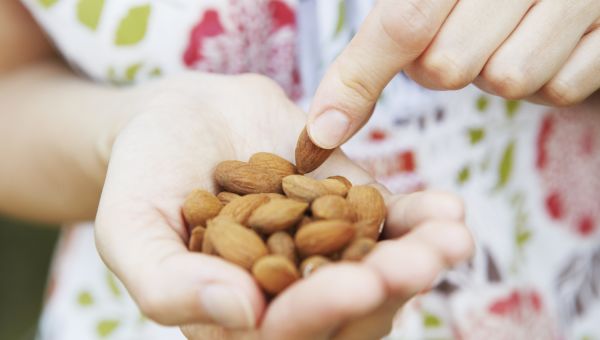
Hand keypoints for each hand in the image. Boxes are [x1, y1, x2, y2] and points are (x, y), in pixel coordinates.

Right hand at [95, 73, 473, 338]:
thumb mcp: (132, 231)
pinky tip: (446, 209)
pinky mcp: (348, 206)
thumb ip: (168, 284)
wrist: (178, 119)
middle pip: (348, 312)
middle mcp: (290, 293)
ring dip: (418, 258)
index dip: (320, 315)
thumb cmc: (144, 177)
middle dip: (386, 289)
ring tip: (450, 240)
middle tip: (421, 264)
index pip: (285, 335)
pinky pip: (388, 221)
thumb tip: (243, 314)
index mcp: (239, 317)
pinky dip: (418, 218)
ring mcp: (325, 250)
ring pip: (379, 269)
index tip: (355, 285)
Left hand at [307, 0, 599, 148]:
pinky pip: (561, 88)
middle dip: (443, 65)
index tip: (323, 134)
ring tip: (513, 32)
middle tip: (464, 32)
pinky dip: (549, 78)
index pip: (403, 22)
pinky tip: (554, 43)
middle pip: (448, 66)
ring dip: (498, 70)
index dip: (359, 79)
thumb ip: (386, 32)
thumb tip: (326, 124)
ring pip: (507, 80)